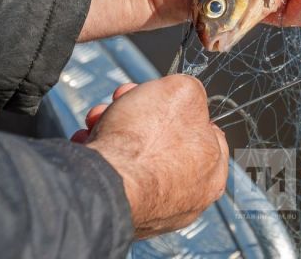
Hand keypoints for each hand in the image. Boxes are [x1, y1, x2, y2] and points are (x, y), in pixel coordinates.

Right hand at [77, 76, 228, 238]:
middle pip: (164, 137)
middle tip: (122, 99)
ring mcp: (151, 206)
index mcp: (212, 171)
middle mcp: (186, 195)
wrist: (100, 183)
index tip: (161, 93)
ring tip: (98, 119)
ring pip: (134, 154)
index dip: (181, 104)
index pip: (206, 131)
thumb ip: (191, 90)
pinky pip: (111, 174)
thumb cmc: (147, 140)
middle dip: (139, 113)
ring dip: (113, 128)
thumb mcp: (182, 91)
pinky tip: (88, 141)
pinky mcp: (120, 210)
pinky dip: (100, 154)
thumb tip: (185, 93)